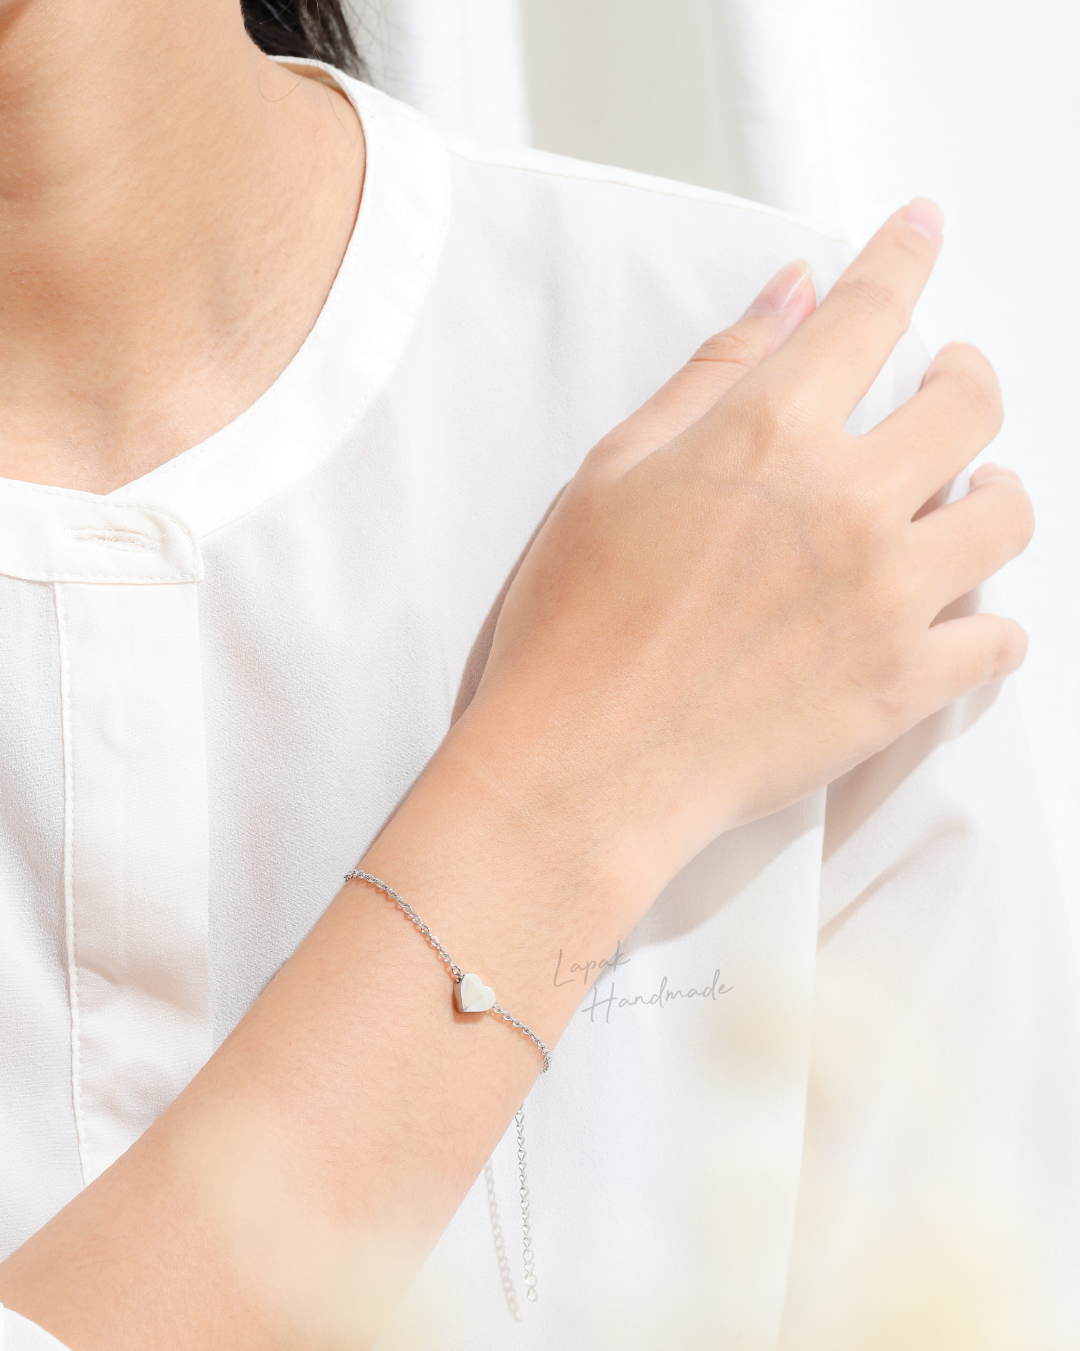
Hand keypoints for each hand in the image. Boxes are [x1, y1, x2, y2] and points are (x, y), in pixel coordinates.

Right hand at [454, 199, 1029, 900]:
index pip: (866, 313)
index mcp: (766, 435)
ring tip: (961, 502)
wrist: (583, 768)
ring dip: (993, 494)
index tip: (920, 228)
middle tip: (950, 385)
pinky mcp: (903, 687)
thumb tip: (788, 294)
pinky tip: (952, 616)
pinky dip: (986, 619)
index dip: (901, 257)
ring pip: (1008, 515)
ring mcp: (886, 598)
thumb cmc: (574, 625)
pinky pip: (1000, 637)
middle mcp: (845, 503)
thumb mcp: (614, 472)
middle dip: (969, 379)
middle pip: (971, 407)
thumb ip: (712, 375)